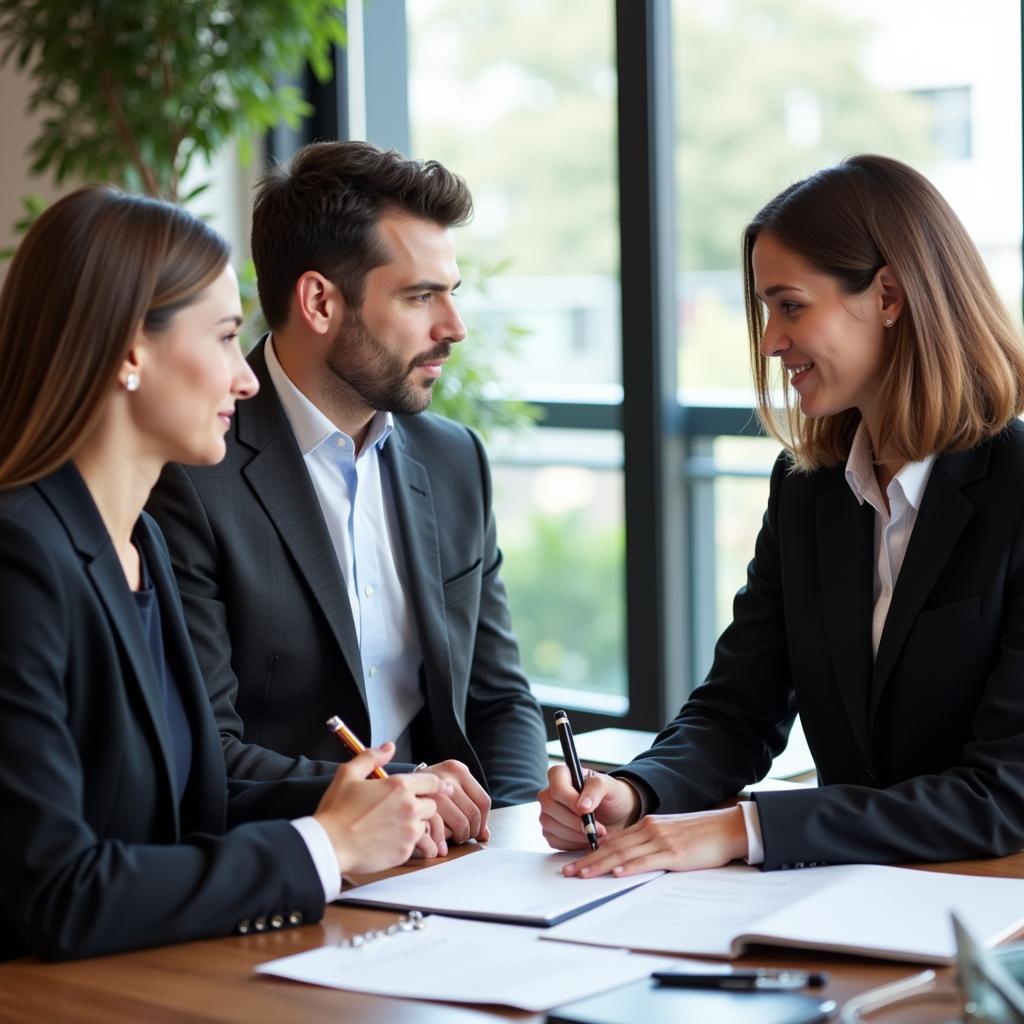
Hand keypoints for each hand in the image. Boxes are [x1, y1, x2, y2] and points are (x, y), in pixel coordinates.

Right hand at [314, 742, 450, 872]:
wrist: (329, 845)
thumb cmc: (337, 811)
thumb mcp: (348, 774)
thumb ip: (371, 757)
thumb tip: (389, 747)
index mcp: (399, 786)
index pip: (433, 781)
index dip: (439, 784)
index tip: (444, 787)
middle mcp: (409, 808)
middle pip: (432, 804)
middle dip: (422, 804)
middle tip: (403, 808)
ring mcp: (409, 831)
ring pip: (425, 825)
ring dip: (415, 823)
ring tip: (393, 825)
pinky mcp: (405, 851)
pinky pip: (415, 844)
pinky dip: (406, 841)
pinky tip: (388, 839)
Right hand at [416, 759, 490, 844]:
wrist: (392, 791)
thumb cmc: (424, 793)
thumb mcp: (447, 787)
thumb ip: (468, 805)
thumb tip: (485, 835)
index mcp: (456, 769)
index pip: (483, 802)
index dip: (482, 822)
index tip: (475, 831)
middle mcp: (446, 777)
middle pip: (473, 814)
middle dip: (470, 831)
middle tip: (462, 837)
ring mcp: (432, 792)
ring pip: (461, 823)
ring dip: (459, 836)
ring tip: (451, 839)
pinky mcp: (419, 808)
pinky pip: (442, 831)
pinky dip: (443, 842)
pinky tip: (438, 844)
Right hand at [538, 765, 638, 849]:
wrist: (615, 815)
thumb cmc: (610, 796)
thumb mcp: (610, 786)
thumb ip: (596, 788)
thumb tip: (582, 806)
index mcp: (562, 775)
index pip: (556, 786)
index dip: (569, 800)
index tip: (587, 811)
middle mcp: (550, 793)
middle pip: (550, 807)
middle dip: (575, 822)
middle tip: (596, 828)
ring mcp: (548, 813)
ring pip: (550, 825)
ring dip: (575, 834)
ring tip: (595, 833)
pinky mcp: (551, 832)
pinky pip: (554, 840)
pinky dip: (572, 843)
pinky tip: (586, 838)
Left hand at [562, 806, 748, 877]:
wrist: (727, 829)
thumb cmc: (701, 835)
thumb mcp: (670, 834)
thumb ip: (650, 842)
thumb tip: (629, 859)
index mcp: (648, 826)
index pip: (613, 840)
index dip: (592, 852)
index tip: (576, 862)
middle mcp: (650, 830)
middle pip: (613, 847)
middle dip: (588, 860)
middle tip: (568, 872)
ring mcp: (661, 841)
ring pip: (624, 854)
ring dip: (601, 865)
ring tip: (583, 875)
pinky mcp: (675, 853)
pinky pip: (648, 861)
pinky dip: (631, 868)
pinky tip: (617, 874)